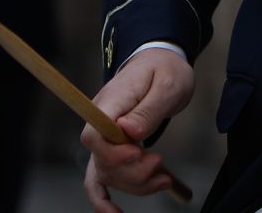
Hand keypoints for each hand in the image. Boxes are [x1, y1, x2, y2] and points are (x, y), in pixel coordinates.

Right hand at [82, 47, 194, 211]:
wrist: (161, 62)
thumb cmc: (165, 70)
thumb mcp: (168, 84)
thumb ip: (148, 108)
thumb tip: (129, 132)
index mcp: (111, 102)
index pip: (93, 135)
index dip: (112, 152)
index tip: (138, 153)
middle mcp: (100, 122)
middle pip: (102, 160)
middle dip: (133, 171)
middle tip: (159, 162)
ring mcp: (104, 138)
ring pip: (108, 174)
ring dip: (135, 183)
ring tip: (163, 177)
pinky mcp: (112, 148)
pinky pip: (99, 179)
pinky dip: (103, 199)